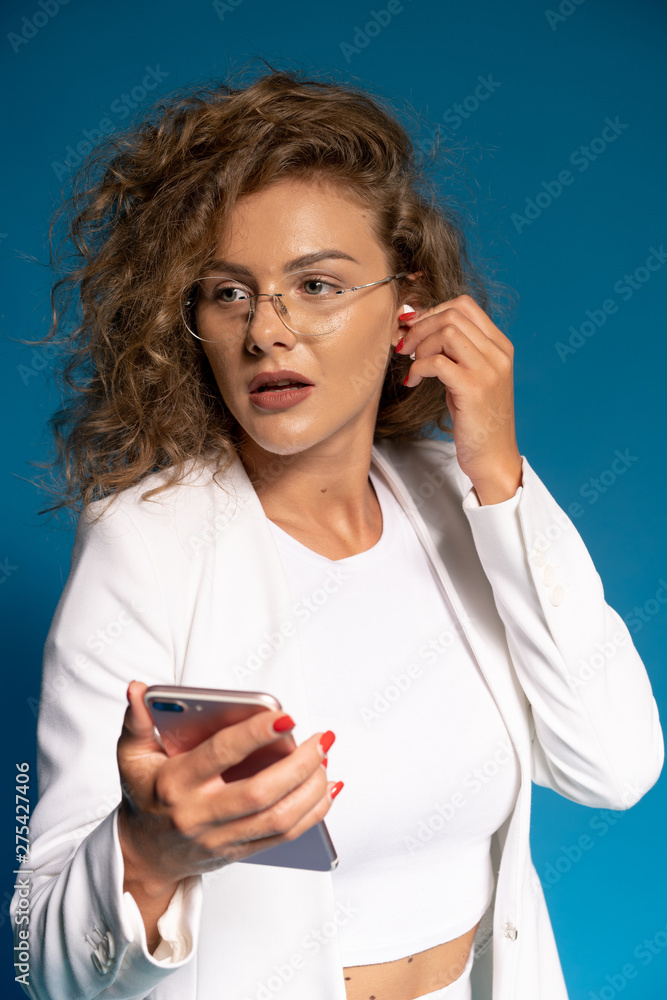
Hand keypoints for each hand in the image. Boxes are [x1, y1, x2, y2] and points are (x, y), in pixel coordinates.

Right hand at [117, 681, 337, 891]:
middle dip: (298, 765)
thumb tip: (137, 688)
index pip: (220, 755)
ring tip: (325, 758)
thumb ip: (137, 720)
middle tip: (321, 738)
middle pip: (259, 793)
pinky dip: (313, 813)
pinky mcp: (239, 852)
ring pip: (277, 819)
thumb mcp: (131, 756)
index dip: (255, 734)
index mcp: (175, 783)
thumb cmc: (145, 794)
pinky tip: (328, 788)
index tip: (286, 716)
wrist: (144, 854)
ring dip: (310, 789)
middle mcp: (199, 814)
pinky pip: (284, 837)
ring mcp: (221, 838)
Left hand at [396, 294, 521, 502]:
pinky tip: (413, 381)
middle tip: (404, 346)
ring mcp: (489, 370)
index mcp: (500, 346)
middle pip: (452, 314)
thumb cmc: (477, 419)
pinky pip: (437, 362)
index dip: (432, 311)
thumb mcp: (471, 377)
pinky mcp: (474, 389)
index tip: (412, 328)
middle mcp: (498, 354)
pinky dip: (418, 368)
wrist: (493, 457)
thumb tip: (417, 325)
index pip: (465, 305)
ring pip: (446, 333)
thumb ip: (455, 351)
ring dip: (419, 346)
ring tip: (412, 366)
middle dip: (420, 327)